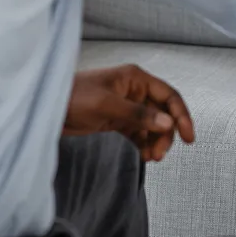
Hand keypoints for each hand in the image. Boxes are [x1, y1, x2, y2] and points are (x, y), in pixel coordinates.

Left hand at [64, 65, 194, 162]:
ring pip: (152, 125)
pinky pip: (139, 133)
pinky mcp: (117, 120)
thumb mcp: (107, 105)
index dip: (182, 116)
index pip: (169, 96)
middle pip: (163, 113)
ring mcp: (126, 106)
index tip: (189, 137)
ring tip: (151, 157)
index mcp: (136, 79)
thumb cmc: (74, 97)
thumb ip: (138, 114)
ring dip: (155, 141)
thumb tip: (167, 123)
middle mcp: (135, 91)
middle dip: (166, 134)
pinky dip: (144, 144)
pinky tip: (144, 155)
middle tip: (160, 154)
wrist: (46, 109)